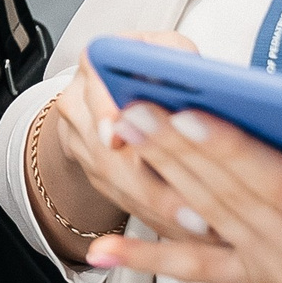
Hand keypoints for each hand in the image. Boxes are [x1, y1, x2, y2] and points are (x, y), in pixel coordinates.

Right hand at [33, 32, 203, 261]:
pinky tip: (190, 234)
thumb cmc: (150, 70)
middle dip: (153, 188)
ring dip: (160, 213)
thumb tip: (196, 75)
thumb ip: (177, 57)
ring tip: (203, 229)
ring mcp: (81, 144)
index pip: (95, 90)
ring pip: (116, 187)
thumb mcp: (165, 48)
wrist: (114, 92)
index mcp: (93, 66)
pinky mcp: (93, 175)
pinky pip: (123, 204)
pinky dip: (159, 221)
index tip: (117, 138)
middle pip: (107, 153)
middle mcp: (78, 105)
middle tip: (195, 212)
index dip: (105, 116)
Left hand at [88, 109, 281, 282]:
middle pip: (230, 196)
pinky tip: (107, 252)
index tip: (190, 111)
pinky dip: (150, 261)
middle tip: (133, 105)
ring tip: (120, 133)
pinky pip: (200, 271)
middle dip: (176, 148)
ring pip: (208, 219)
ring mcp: (281, 273)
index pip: (277, 182)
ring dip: (160, 176)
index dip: (229, 147)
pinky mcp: (266, 281)